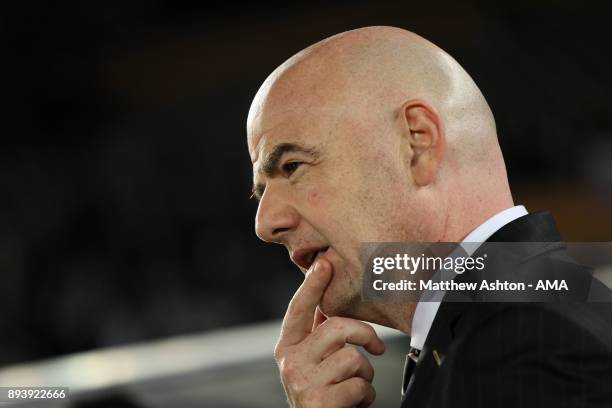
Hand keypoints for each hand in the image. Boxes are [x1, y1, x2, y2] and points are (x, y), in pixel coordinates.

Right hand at [274, 258, 385, 406]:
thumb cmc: (322, 395)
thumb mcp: (314, 363)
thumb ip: (318, 335)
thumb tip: (329, 301)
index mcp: (287, 347)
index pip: (299, 310)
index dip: (312, 285)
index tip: (324, 263)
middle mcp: (289, 361)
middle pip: (338, 328)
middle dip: (365, 335)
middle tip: (374, 346)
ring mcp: (302, 382)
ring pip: (354, 358)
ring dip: (365, 375)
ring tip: (355, 387)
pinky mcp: (319, 402)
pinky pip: (360, 386)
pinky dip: (366, 397)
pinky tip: (353, 405)